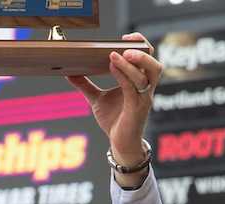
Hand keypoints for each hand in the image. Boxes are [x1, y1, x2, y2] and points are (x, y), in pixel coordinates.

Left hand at [66, 33, 161, 186]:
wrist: (120, 145)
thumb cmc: (114, 121)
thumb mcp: (96, 99)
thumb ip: (85, 85)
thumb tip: (69, 71)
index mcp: (139, 83)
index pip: (147, 59)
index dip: (140, 46)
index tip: (126, 37)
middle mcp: (145, 89)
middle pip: (155, 65)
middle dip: (143, 51)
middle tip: (126, 42)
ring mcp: (143, 99)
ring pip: (149, 75)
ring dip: (135, 62)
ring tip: (120, 53)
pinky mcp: (137, 109)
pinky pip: (134, 88)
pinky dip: (124, 75)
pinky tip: (112, 66)